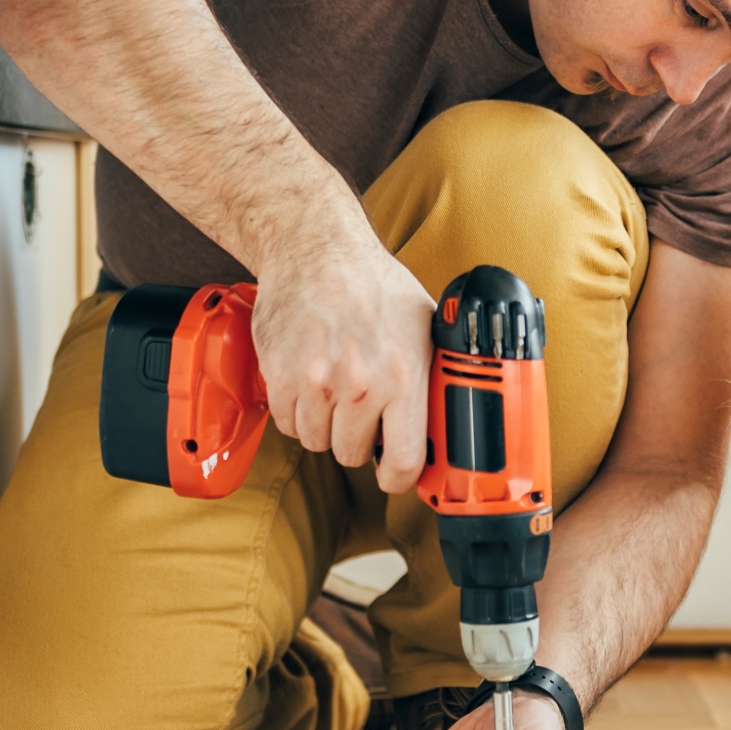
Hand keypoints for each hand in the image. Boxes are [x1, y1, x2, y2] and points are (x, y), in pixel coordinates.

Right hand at [252, 226, 433, 492]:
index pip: (403, 461)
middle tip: (362, 413)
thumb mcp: (425, 324)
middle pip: (352, 455)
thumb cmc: (373, 284)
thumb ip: (434, 374)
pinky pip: (287, 424)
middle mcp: (359, 384)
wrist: (315, 250)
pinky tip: (310, 384)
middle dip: (358, 441)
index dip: (399, 479)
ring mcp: (315, 382)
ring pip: (316, 441)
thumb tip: (450, 416)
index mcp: (402, 376)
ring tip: (335, 392)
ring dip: (326, 426)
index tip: (395, 475)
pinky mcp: (280, 376)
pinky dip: (296, 413)